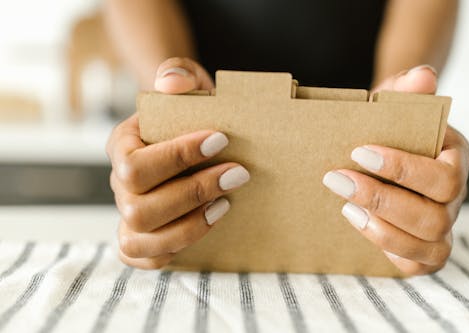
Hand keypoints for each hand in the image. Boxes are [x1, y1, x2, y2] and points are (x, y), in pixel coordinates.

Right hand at [107, 57, 249, 268]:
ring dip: (188, 224)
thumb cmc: (190, 111)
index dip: (176, 156)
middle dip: (192, 192)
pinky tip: (213, 220)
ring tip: (226, 203)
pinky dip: (178, 247)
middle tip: (238, 173)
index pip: (134, 163)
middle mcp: (119, 184)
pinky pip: (146, 257)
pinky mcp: (141, 239)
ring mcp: (127, 214)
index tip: (221, 140)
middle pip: (137, 206)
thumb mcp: (189, 84)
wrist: (193, 132)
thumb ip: (178, 74)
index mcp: (122, 146)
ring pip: (139, 236)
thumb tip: (173, 83)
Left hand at [322, 65, 468, 274]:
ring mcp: (441, 225)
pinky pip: (417, 263)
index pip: (444, 174)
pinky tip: (356, 221)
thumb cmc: (385, 130)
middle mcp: (452, 196)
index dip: (403, 169)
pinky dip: (387, 247)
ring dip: (382, 228)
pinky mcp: (423, 249)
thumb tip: (423, 75)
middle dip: (383, 200)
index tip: (359, 152)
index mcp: (454, 158)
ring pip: (430, 242)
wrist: (375, 150)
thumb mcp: (390, 107)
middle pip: (437, 214)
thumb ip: (405, 92)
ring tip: (344, 206)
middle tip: (336, 178)